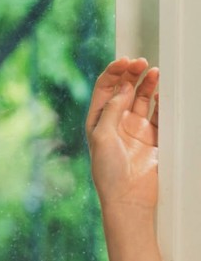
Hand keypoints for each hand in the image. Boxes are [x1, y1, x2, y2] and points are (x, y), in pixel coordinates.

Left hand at [85, 57, 158, 210]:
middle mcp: (116, 122)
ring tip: (155, 72)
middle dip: (132, 74)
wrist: (128, 199)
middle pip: (124, 89)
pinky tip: (162, 92)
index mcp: (98, 120)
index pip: (105, 88)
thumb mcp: (102, 137)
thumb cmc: (108, 171)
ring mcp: (135, 129)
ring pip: (142, 98)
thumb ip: (112, 109)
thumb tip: (123, 86)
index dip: (114, 72)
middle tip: (141, 63)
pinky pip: (159, 114)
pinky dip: (161, 102)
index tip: (126, 61)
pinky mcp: (153, 138)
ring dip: (147, 84)